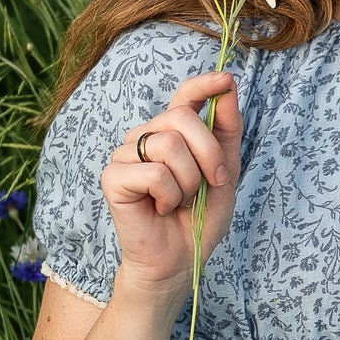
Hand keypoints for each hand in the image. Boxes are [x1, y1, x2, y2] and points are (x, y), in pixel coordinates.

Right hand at [100, 70, 240, 303]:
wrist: (180, 260)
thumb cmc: (199, 218)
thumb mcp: (224, 172)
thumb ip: (226, 130)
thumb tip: (228, 84)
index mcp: (171, 133)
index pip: (184, 95)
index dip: (203, 84)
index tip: (225, 80)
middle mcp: (145, 137)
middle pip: (181, 117)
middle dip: (208, 153)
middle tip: (211, 183)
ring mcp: (125, 155)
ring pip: (169, 145)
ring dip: (189, 182)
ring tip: (181, 201)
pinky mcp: (112, 177)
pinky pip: (153, 173)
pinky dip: (168, 196)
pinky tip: (161, 209)